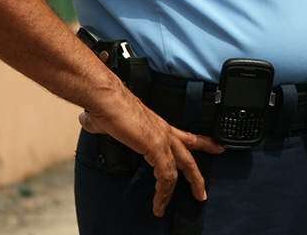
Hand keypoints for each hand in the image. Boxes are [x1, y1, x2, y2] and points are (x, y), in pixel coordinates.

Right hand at [79, 94, 224, 217]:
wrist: (106, 98)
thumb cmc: (107, 105)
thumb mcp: (108, 118)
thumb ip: (103, 123)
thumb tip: (89, 121)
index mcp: (157, 125)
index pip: (186, 136)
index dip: (203, 143)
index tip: (216, 147)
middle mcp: (164, 131)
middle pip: (189, 155)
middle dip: (197, 176)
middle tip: (202, 192)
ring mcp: (162, 139)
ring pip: (180, 169)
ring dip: (173, 192)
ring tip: (164, 208)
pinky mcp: (156, 147)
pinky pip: (166, 176)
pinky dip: (163, 192)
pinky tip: (158, 202)